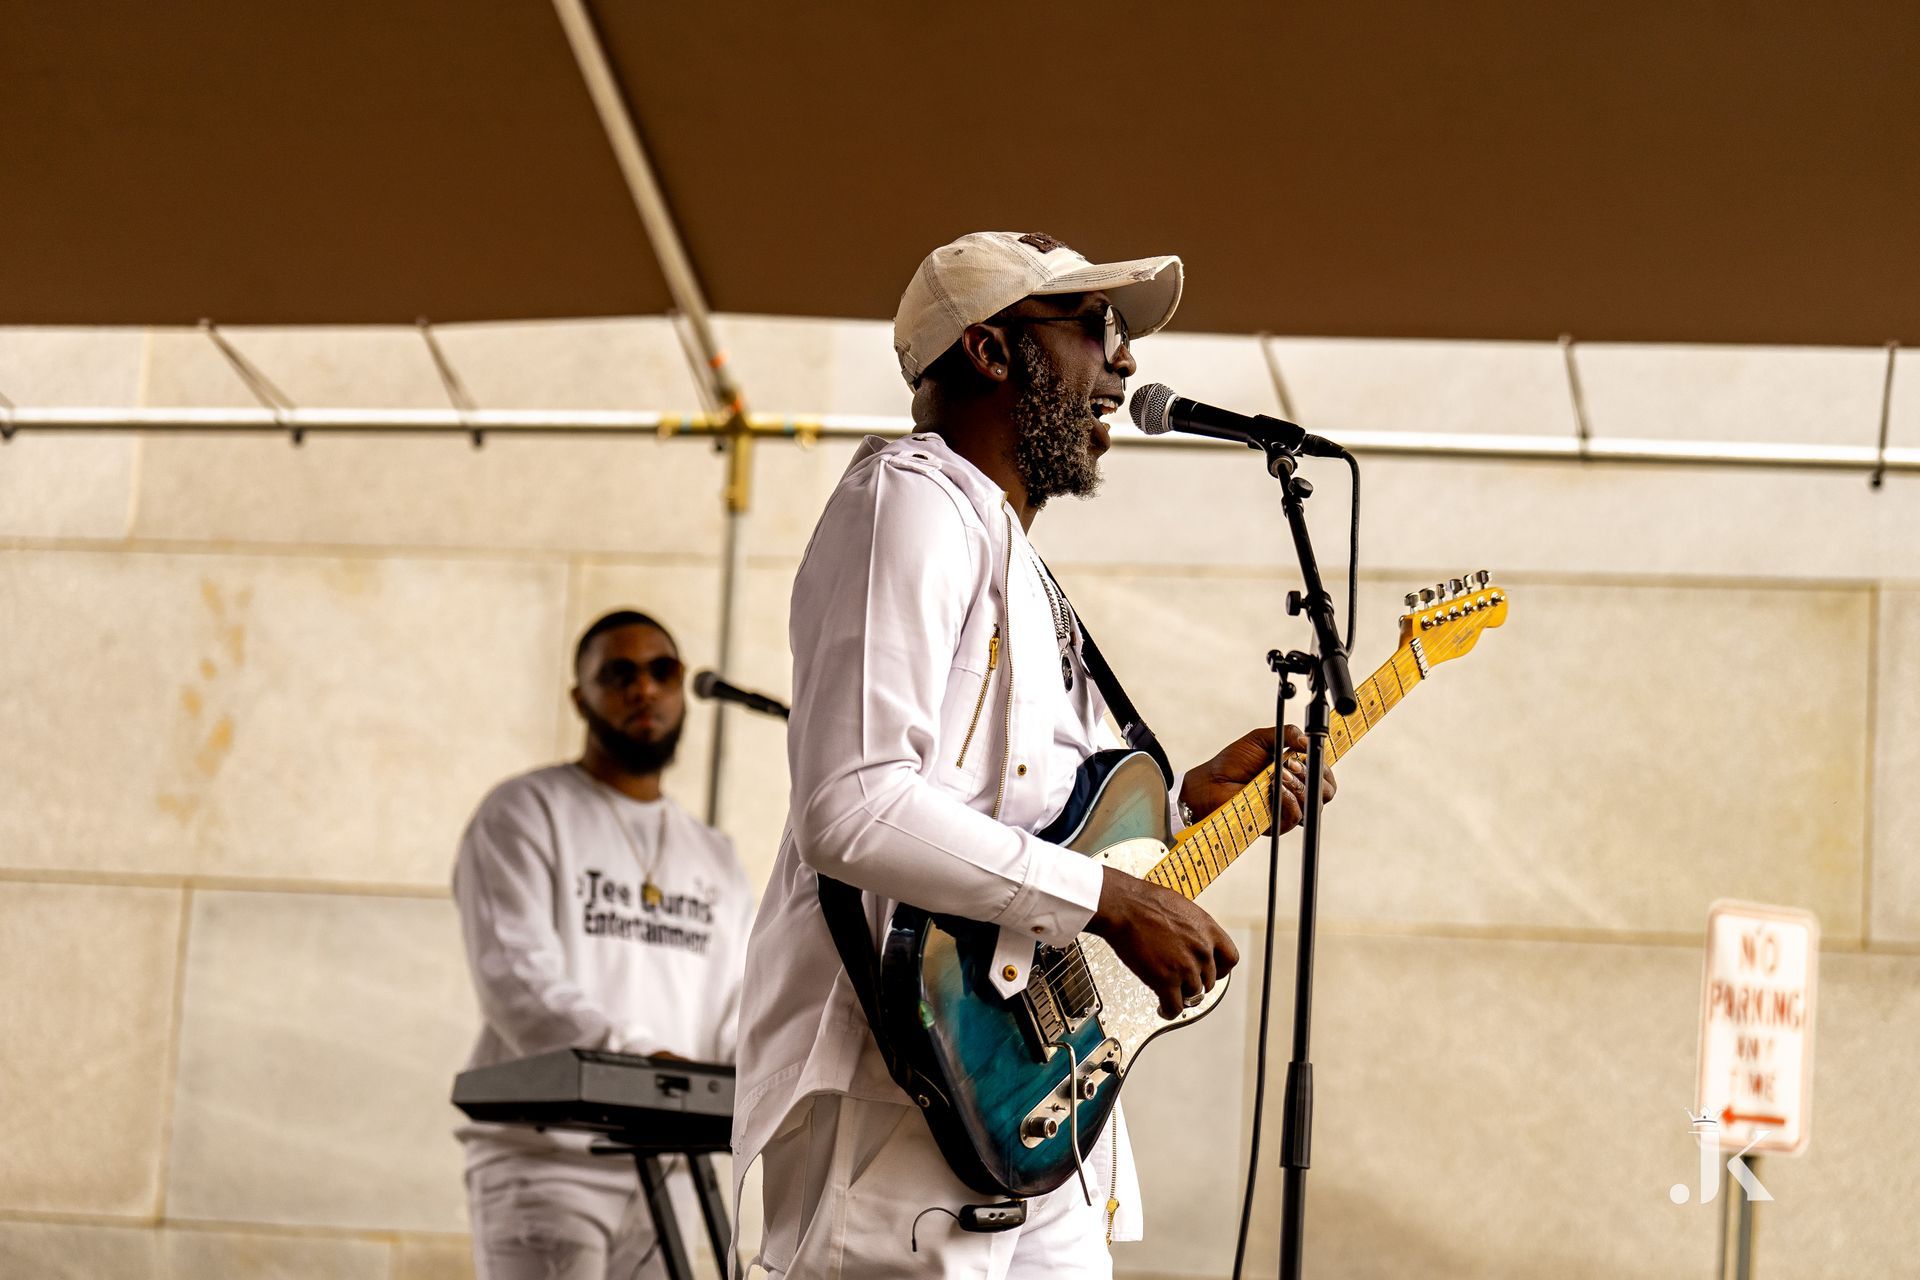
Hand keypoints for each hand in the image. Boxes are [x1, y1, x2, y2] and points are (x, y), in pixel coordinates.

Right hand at [1087, 866, 1239, 1019]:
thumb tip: (1190, 937)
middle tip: (1183, 981)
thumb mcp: (1182, 908)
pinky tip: (1163, 1009)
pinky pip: (1175, 1006)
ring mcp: (1185, 967)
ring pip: (1193, 994)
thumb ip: (1193, 928)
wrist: (1124, 906)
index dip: (1220, 969)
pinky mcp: (1166, 980)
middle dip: (1196, 981)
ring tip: (1171, 994)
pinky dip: (1169, 1011)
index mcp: (1207, 930)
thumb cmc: (1145, 901)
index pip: (1230, 959)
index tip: (1211, 972)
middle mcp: (1201, 950)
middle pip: (1209, 980)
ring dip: (1181, 995)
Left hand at [1180, 725, 1336, 834]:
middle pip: (1327, 791)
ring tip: (1279, 773)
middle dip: (1314, 774)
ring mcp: (1289, 809)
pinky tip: (1276, 788)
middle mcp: (1297, 792)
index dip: (1325, 765)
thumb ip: (1288, 733)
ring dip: (1299, 785)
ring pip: (1314, 803)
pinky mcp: (1278, 824)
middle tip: (1292, 763)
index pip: (1325, 773)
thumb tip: (1308, 739)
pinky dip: (1289, 799)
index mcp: (1297, 773)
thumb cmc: (1234, 762)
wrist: (1212, 782)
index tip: (1312, 753)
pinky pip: (1296, 815)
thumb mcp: (1261, 739)